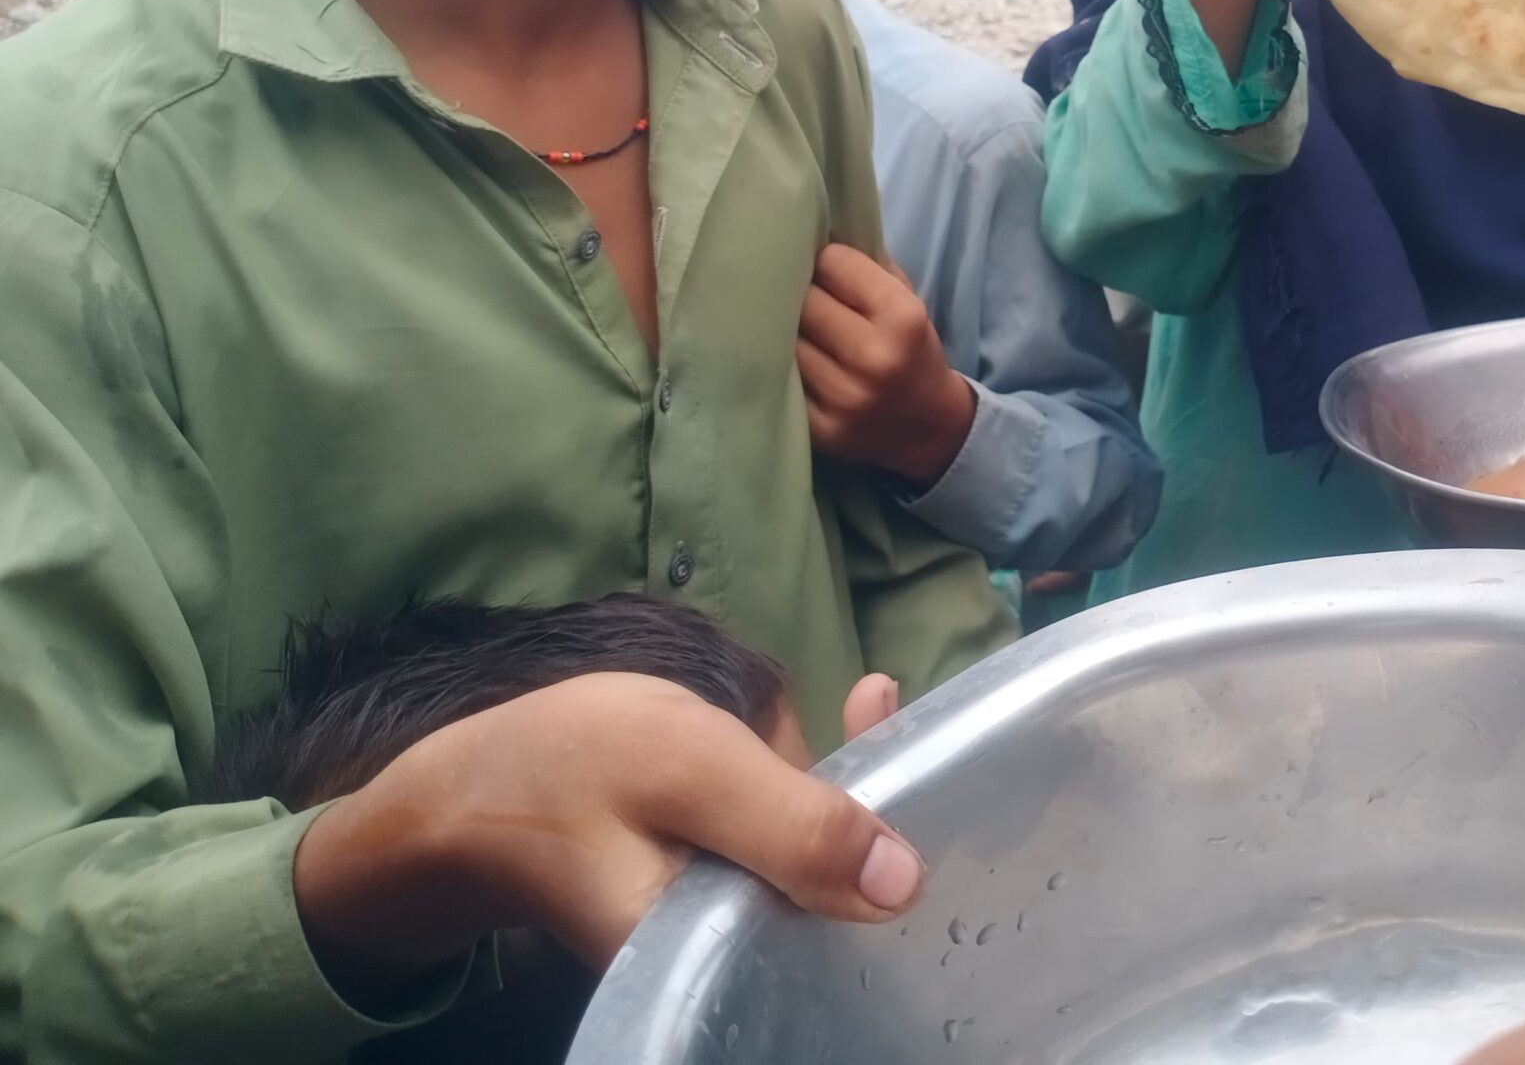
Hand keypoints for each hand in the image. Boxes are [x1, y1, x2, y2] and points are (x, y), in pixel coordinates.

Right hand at [295, 672, 918, 997]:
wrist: (451, 792)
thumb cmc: (564, 769)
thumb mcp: (686, 771)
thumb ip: (792, 822)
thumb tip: (905, 885)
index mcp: (720, 957)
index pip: (842, 933)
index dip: (894, 868)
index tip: (933, 784)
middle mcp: (725, 955)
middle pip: (835, 890)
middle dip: (877, 807)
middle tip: (897, 719)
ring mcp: (714, 918)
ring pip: (810, 854)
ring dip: (843, 782)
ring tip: (873, 707)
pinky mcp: (703, 883)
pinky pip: (778, 835)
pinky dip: (804, 778)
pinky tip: (840, 719)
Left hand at [799, 244, 976, 486]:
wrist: (929, 427)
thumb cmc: (912, 351)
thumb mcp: (908, 301)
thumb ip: (868, 267)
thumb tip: (814, 234)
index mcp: (902, 318)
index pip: (833, 263)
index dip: (827, 263)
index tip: (826, 270)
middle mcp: (873, 358)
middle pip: (804, 301)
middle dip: (803, 295)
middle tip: (805, 298)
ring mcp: (843, 397)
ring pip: (786, 341)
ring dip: (788, 332)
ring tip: (798, 330)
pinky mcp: (820, 429)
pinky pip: (782, 381)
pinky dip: (782, 368)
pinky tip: (792, 362)